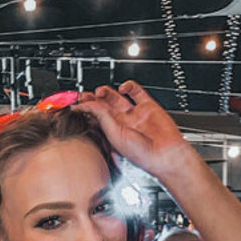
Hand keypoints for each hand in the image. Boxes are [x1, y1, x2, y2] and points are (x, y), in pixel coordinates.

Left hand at [78, 82, 193, 183]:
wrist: (165, 154)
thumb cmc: (142, 154)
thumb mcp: (114, 135)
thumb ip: (102, 117)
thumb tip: (89, 104)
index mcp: (113, 132)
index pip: (95, 116)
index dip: (85, 109)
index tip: (75, 104)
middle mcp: (123, 122)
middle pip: (103, 105)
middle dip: (92, 98)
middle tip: (84, 94)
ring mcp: (135, 114)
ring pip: (117, 97)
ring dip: (106, 91)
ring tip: (99, 91)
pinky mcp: (147, 106)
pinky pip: (136, 92)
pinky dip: (128, 86)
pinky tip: (122, 88)